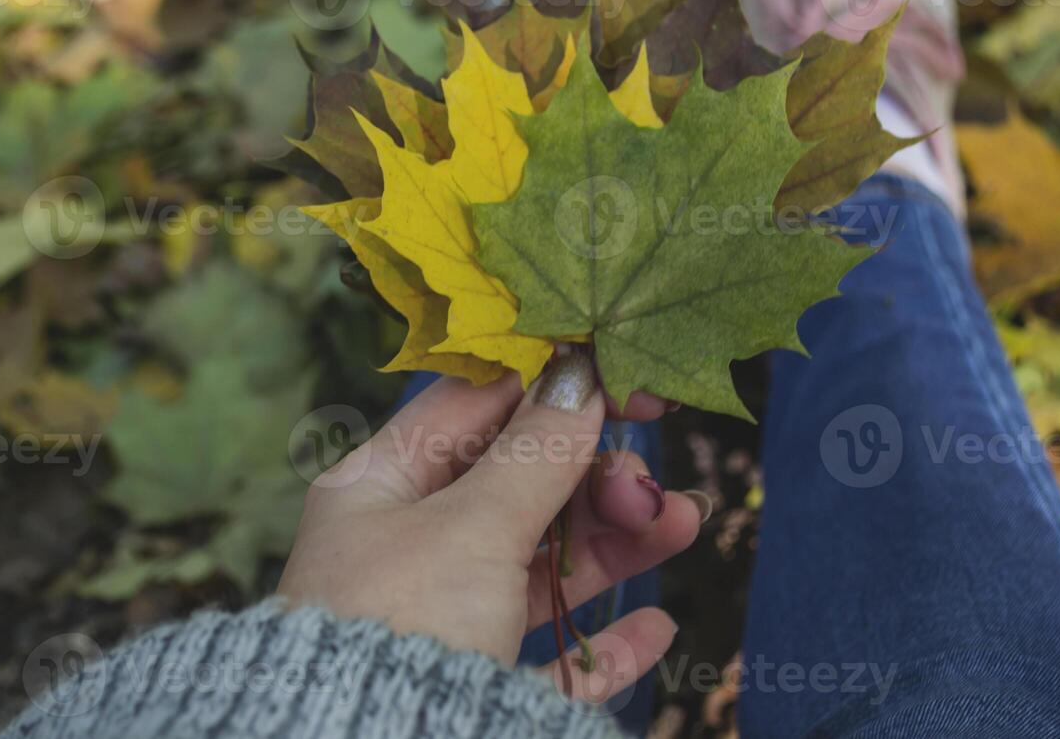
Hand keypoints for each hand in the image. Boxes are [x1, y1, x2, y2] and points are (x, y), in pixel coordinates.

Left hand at [277, 351, 707, 703]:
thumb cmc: (405, 626)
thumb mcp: (470, 528)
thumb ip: (534, 455)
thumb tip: (577, 377)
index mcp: (377, 487)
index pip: (470, 407)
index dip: (549, 385)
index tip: (625, 380)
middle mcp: (406, 544)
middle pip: (515, 484)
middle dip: (593, 476)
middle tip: (647, 487)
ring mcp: (443, 616)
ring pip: (542, 560)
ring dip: (615, 541)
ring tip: (681, 524)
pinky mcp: (476, 682)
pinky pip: (549, 649)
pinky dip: (602, 637)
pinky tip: (654, 627)